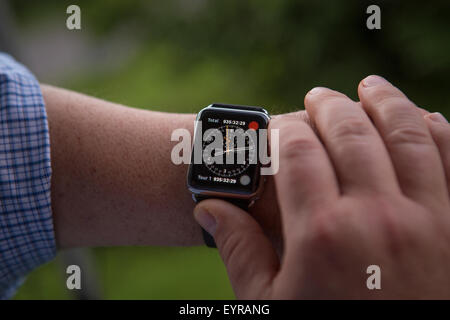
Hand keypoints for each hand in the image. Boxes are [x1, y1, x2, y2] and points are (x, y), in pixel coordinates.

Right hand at [193, 75, 449, 298]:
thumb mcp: (270, 303)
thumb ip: (239, 249)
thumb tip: (208, 209)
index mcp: (322, 235)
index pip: (298, 152)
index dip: (285, 131)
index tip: (280, 128)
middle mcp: (376, 218)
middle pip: (350, 133)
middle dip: (329, 107)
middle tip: (319, 96)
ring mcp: (428, 220)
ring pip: (407, 133)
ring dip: (385, 102)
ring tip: (369, 87)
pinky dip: (439, 130)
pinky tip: (423, 117)